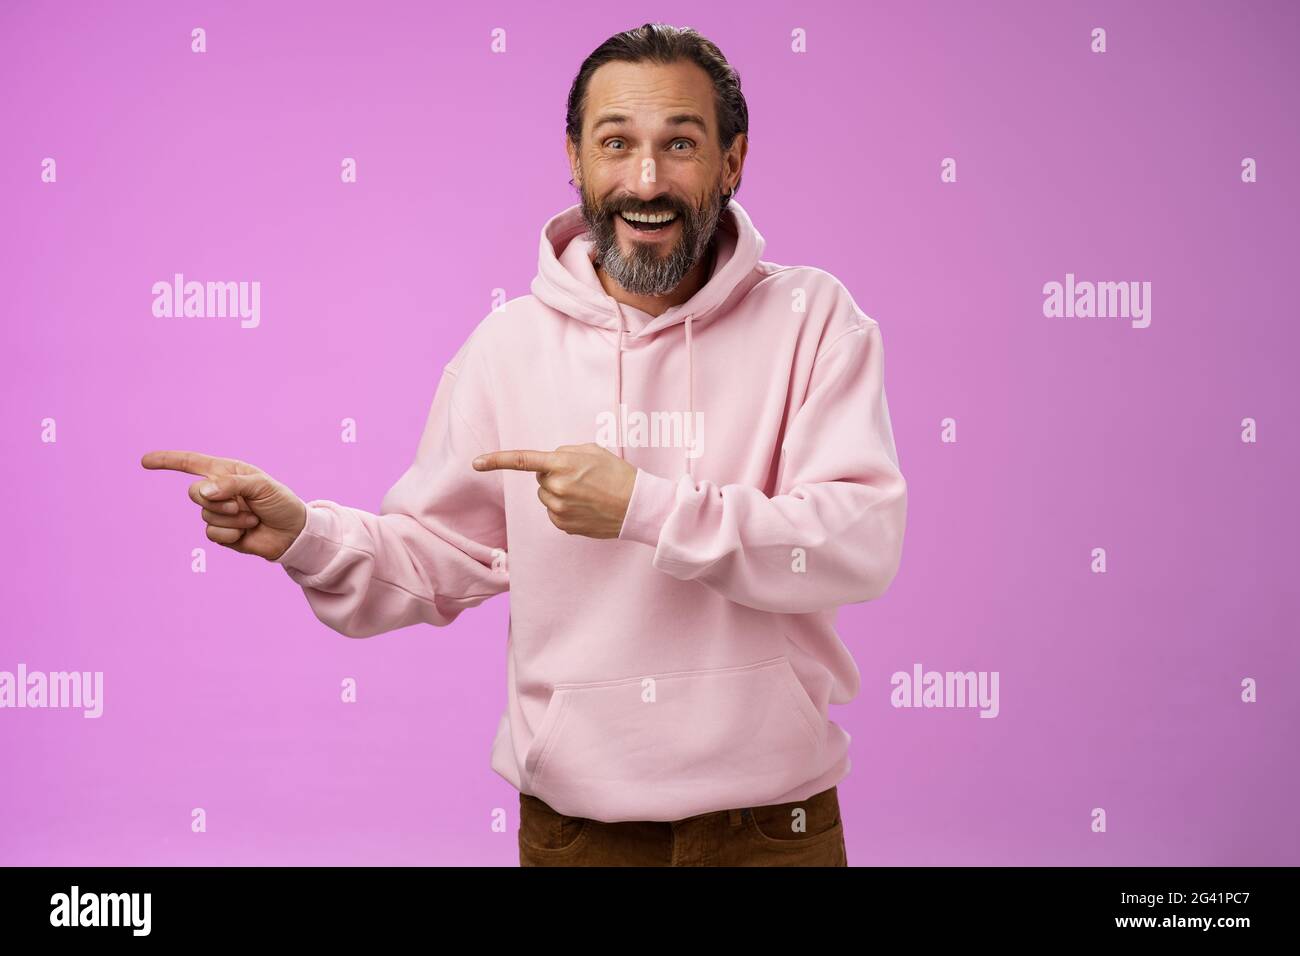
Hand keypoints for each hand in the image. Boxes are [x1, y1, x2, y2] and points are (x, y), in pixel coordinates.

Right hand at [140, 450, 307, 559]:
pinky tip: (247, 532)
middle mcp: (219, 491)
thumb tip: (202, 491)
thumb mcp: (260, 486)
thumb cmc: (280, 503)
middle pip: (194, 493)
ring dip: (232, 518)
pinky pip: (213, 533)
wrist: (293, 533)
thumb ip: (230, 484)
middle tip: (242, 504)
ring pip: (205, 515)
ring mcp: (219, 513)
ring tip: (252, 518)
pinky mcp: (222, 533)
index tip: (145, 461)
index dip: (167, 461)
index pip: (191, 463)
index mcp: (226, 472)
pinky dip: (232, 533)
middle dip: (217, 501)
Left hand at [472, 442, 635, 538]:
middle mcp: (556, 487)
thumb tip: (550, 464)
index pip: (522, 461)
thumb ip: (565, 453)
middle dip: (554, 477)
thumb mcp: (592, 451)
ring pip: (546, 498)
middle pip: (540, 480)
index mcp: (562, 464)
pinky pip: (554, 514)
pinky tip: (586, 508)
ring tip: (587, 494)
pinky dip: (566, 510)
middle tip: (582, 479)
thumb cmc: (617, 474)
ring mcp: (559, 509)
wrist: (636, 506)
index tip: (476, 463)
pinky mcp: (563, 526)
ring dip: (560, 494)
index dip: (496, 460)